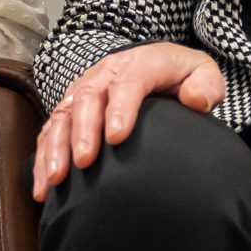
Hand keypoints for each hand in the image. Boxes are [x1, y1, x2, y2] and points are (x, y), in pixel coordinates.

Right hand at [32, 41, 225, 201]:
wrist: (159, 66)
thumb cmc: (183, 77)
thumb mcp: (204, 73)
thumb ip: (206, 85)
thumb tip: (195, 100)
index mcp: (140, 63)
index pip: (128, 82)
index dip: (120, 108)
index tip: (117, 138)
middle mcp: (106, 73)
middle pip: (88, 97)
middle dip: (83, 131)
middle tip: (85, 162)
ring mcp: (84, 90)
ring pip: (63, 115)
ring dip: (56, 147)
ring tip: (56, 178)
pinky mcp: (71, 109)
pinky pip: (50, 131)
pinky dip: (43, 158)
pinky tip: (44, 188)